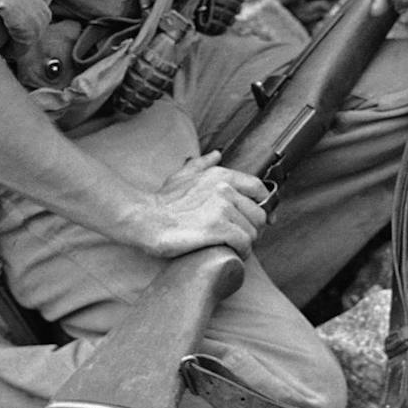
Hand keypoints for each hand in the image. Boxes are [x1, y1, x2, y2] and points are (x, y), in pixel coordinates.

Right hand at [131, 151, 270, 257]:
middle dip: (252, 229)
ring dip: (245, 243)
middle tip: (239, 238)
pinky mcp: (217, 229)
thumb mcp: (182, 176)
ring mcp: (221, 208)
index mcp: (220, 175)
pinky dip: (240, 252)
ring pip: (252, 232)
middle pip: (259, 214)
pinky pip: (243, 243)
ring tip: (232, 247)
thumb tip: (216, 154)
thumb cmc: (163, 201)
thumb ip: (202, 164)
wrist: (144, 218)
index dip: (263, 206)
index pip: (259, 189)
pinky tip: (231, 254)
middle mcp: (225, 189)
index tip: (260, 220)